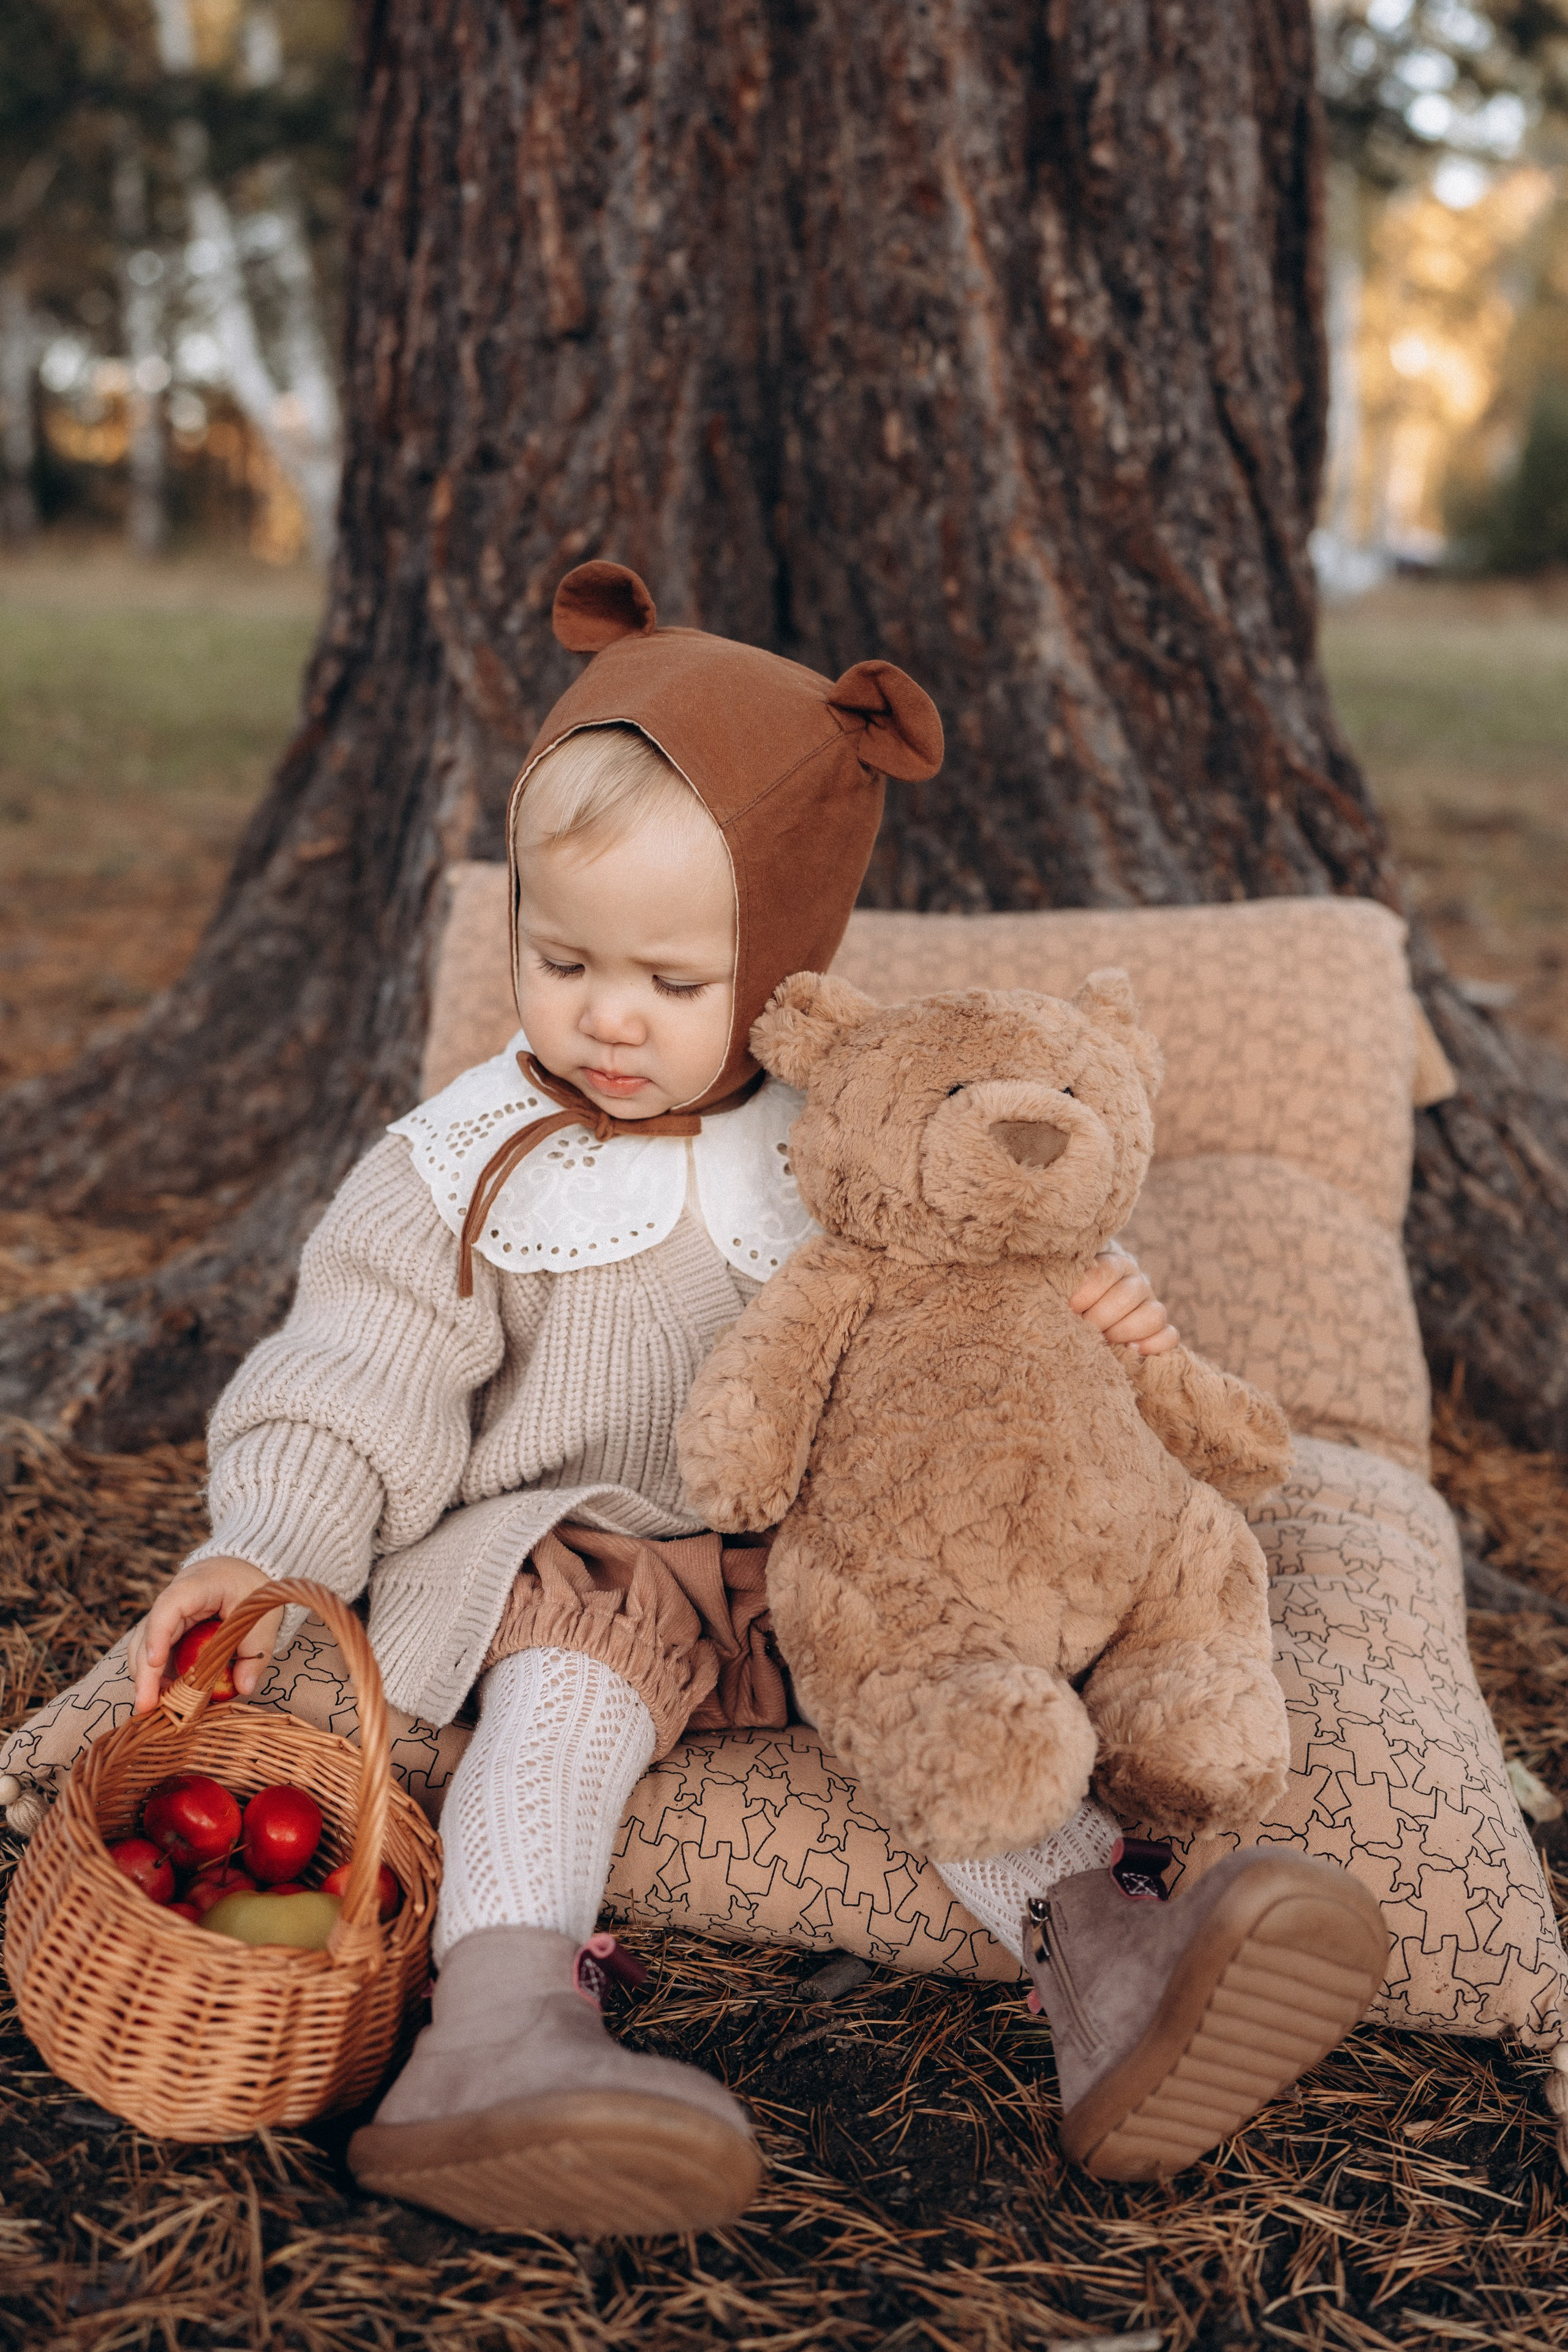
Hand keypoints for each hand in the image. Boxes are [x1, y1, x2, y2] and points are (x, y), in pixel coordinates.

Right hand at [126, 1558, 281, 1715]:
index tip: (155, 1662)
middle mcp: (173, 1598)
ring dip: (145, 1676)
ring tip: (152, 1706)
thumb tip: (244, 1687)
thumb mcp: (263, 1619)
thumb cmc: (252, 1591)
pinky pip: (155, 1651)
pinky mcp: (167, 1630)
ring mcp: (166, 1615)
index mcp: (197, 1585)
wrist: (243, 1570)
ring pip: (143, 1645)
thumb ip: (255, 1653)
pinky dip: (156, 1674)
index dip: (158, 1634)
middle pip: (147, 1633)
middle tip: (145, 1705)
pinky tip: (163, 1696)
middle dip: (145, 1671)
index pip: (169, 1606)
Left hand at [1070, 1245, 1179, 1355]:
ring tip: (1104, 1340)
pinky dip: (1152, 1345)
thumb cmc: (1072, 1299)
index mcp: (1114, 1265)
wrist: (1089, 1310)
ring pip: (1154, 1315)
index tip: (1070, 1308)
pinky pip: (1169, 1337)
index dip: (1086, 1293)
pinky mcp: (1161, 1330)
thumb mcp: (1067, 1287)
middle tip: (1084, 1328)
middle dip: (1100, 1317)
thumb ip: (1066, 1286)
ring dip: (1124, 1331)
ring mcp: (1152, 1306)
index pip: (1106, 1272)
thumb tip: (1066, 1303)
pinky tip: (1129, 1350)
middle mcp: (1137, 1282)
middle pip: (1127, 1296)